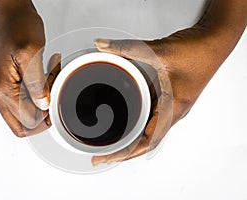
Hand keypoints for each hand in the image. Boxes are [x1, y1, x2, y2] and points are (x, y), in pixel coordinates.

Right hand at [0, 0, 60, 136]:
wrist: (11, 13)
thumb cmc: (18, 26)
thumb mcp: (31, 54)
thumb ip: (37, 84)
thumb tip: (43, 104)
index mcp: (3, 88)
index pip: (25, 121)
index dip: (44, 119)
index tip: (56, 106)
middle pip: (21, 124)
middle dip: (42, 116)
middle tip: (54, 99)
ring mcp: (1, 87)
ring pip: (23, 112)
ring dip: (41, 102)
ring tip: (50, 81)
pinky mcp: (7, 82)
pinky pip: (23, 98)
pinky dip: (38, 92)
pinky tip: (46, 76)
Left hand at [92, 0, 246, 164]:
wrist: (215, 43)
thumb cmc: (198, 51)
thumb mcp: (159, 51)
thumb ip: (128, 48)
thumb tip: (103, 46)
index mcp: (173, 107)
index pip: (146, 140)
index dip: (125, 152)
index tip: (107, 158)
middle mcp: (173, 111)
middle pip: (145, 141)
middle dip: (123, 151)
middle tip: (102, 155)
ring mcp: (172, 107)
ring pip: (149, 131)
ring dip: (131, 140)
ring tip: (111, 145)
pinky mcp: (170, 99)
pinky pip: (151, 118)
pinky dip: (137, 125)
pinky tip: (126, 123)